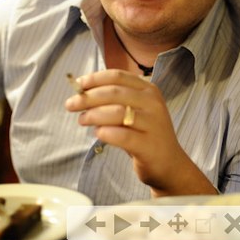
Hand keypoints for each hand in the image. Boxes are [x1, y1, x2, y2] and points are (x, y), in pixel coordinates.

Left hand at [64, 69, 216, 196]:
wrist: (169, 163)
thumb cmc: (145, 134)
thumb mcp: (134, 110)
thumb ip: (114, 99)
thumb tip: (82, 92)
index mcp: (149, 90)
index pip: (118, 76)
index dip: (95, 78)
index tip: (78, 84)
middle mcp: (153, 103)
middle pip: (114, 92)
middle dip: (88, 97)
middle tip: (71, 104)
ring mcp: (153, 124)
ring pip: (116, 112)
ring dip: (93, 115)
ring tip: (82, 120)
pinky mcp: (149, 145)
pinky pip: (122, 136)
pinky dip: (105, 133)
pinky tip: (98, 133)